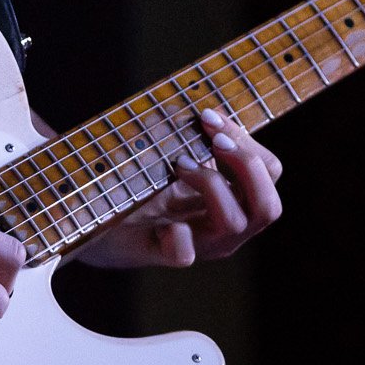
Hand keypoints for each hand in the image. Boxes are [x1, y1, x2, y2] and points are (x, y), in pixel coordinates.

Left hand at [74, 107, 282, 268]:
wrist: (94, 218)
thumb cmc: (136, 177)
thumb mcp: (168, 145)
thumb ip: (189, 129)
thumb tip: (202, 111)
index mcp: (232, 197)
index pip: (268, 171)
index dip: (247, 139)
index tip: (209, 115)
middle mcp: (224, 226)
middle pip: (269, 207)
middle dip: (246, 164)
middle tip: (213, 141)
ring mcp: (198, 244)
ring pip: (236, 224)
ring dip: (211, 183)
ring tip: (179, 164)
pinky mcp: (164, 253)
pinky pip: (184, 252)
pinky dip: (177, 232)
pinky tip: (161, 218)